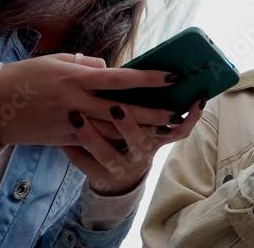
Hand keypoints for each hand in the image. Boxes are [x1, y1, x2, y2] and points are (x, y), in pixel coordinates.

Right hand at [0, 54, 187, 147]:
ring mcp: (70, 122)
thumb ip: (84, 64)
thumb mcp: (55, 61)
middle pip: (123, 109)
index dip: (148, 78)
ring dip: (139, 129)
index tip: (172, 76)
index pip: (120, 78)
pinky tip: (132, 140)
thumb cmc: (24, 76)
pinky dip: (114, 140)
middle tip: (176, 111)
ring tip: (162, 128)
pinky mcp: (63, 138)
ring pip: (113, 129)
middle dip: (152, 112)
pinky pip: (94, 140)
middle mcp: (76, 100)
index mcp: (76, 77)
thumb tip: (108, 68)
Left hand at [62, 98, 205, 195]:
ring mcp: (121, 167)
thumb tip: (146, 74)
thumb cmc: (132, 139)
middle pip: (140, 140)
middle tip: (116, 107)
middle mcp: (142, 153)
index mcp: (157, 138)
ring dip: (92, 135)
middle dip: (129, 124)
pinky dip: (75, 153)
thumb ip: (148, 104)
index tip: (193, 99)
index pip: (178, 129)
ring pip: (107, 154)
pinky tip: (61, 142)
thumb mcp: (147, 128)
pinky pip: (86, 165)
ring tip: (75, 117)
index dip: (189, 117)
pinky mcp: (100, 176)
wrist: (116, 180)